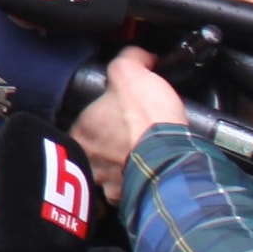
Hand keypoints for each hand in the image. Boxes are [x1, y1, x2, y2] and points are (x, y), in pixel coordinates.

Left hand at [72, 46, 188, 206]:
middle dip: (107, 144)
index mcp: (81, 131)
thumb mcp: (131, 72)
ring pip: (106, 174)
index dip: (98, 115)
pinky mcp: (127, 197)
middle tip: (127, 135)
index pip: (80, 122)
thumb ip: (128, 59)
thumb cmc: (147, 118)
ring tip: (137, 155)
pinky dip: (135, 183)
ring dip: (119, 166)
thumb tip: (137, 54)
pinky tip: (145, 172)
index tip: (114, 113)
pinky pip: (126, 191)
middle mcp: (87, 160)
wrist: (172, 156)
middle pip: (91, 150)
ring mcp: (105, 182)